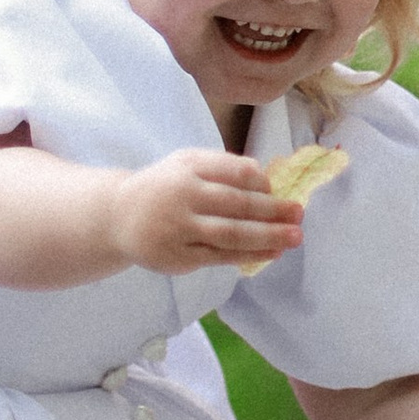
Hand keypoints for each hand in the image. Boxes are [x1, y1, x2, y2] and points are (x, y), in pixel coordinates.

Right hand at [116, 148, 301, 278]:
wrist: (118, 216)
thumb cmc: (164, 186)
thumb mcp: (186, 162)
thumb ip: (223, 165)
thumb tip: (265, 177)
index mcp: (188, 167)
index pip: (233, 172)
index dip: (260, 182)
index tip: (278, 190)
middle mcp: (183, 196)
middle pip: (236, 204)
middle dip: (273, 210)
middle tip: (299, 213)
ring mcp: (180, 229)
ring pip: (230, 234)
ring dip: (267, 236)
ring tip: (294, 237)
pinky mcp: (178, 257)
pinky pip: (219, 257)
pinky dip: (248, 255)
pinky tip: (271, 253)